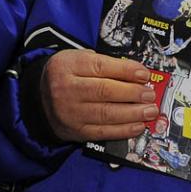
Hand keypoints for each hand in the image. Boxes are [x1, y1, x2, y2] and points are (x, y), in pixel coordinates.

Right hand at [40, 49, 157, 141]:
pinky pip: (103, 132)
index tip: (144, 74)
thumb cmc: (67, 75)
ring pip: (106, 114)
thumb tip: (136, 74)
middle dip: (132, 93)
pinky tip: (138, 126)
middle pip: (104, 91)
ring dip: (133, 113)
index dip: (125, 70)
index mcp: (68, 65)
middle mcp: (66, 89)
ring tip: (150, 111)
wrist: (40, 99)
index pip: (100, 66)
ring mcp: (71, 112)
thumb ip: (103, 64)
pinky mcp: (76, 131)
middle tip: (150, 94)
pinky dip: (123, 130)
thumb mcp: (77, 59)